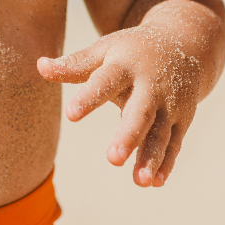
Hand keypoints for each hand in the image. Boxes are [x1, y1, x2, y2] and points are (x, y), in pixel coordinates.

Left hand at [37, 26, 202, 187]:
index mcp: (125, 65)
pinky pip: (174, 143)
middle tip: (112, 159)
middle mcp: (150, 85)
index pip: (105, 82)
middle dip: (128, 136)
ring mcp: (170, 103)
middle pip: (139, 112)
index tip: (71, 114)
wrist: (185, 42)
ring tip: (139, 182)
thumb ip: (74, 64)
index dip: (88, 98)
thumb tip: (40, 66)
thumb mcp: (104, 50)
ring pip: (160, 133)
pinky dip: (166, 162)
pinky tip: (155, 183)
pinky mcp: (183, 118)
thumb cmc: (131, 51)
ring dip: (151, 157)